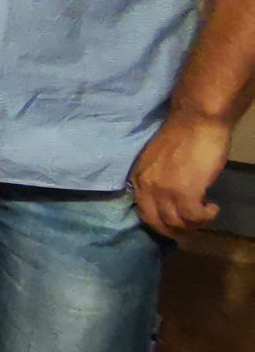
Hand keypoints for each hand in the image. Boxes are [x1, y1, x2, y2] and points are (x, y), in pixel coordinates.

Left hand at [128, 113, 230, 236]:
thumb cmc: (182, 137)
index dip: (160, 223)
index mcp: (138, 178)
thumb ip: (157, 180)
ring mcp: (165, 191)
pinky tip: (213, 208)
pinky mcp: (186, 193)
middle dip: (175, 231)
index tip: (174, 225)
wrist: (196, 121)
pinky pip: (195, 217)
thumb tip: (167, 200)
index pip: (143, 212)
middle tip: (192, 227)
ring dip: (194, 224)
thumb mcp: (158, 162)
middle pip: (157, 223)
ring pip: (177, 223)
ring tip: (205, 214)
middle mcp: (146, 187)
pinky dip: (206, 217)